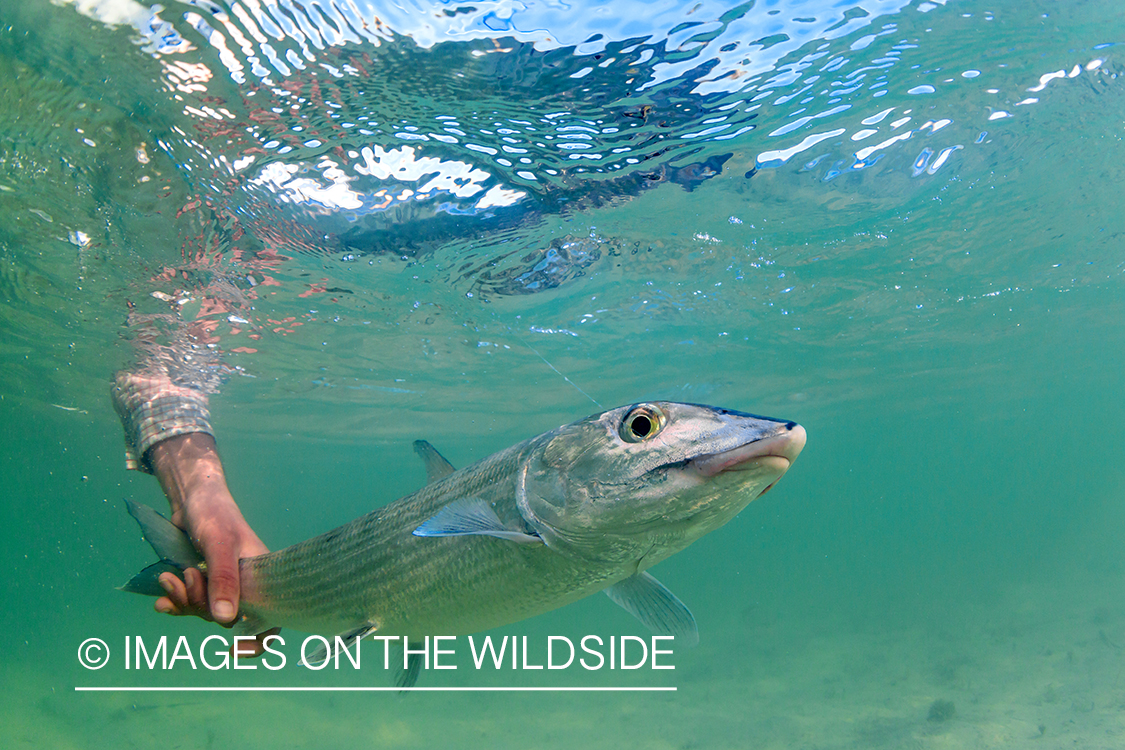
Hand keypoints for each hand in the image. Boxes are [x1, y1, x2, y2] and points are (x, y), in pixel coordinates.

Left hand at [148, 433, 277, 654]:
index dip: (256, 640)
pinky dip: (175, 603)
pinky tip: (161, 600)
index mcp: (263, 579)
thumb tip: (225, 622)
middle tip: (187, 577)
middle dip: (199, 605)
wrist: (191, 498)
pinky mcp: (205, 582)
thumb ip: (224, 581)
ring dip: (183, 600)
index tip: (231, 650)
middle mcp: (247, 585)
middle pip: (226, 617)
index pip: (270, 619)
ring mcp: (224, 584)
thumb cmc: (215, 514)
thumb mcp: (220, 545)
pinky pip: (191, 604)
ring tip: (168, 578)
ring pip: (205, 611)